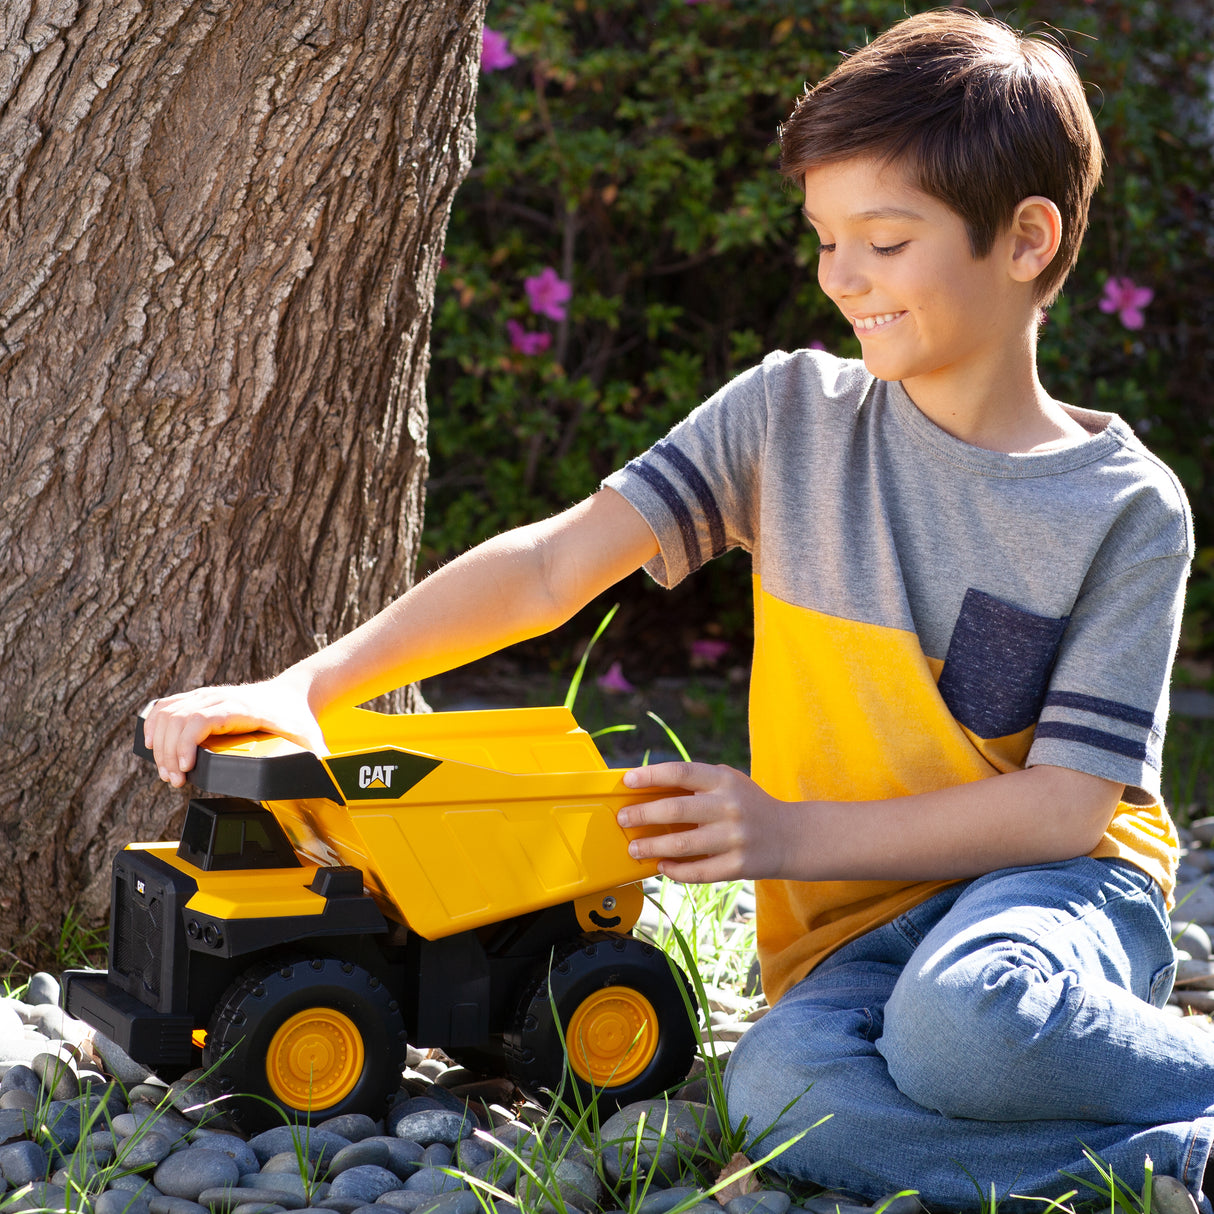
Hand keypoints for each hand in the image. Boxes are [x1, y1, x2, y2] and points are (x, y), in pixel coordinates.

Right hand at [142, 674, 324, 787]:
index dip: (185, 742)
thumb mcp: (311, 742)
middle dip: (168, 753)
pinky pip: (167, 706)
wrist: (294, 694)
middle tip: (175, 780)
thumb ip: (319, 765)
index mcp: (243, 708)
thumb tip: (326, 783)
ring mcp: (209, 697)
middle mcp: (222, 699)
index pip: (201, 718)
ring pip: (168, 712)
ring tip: (168, 772)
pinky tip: (150, 744)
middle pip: (178, 719)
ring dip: (159, 743)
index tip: (184, 768)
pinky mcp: (200, 700)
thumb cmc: (299, 719)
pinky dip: (154, 724)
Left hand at [617, 761, 785, 883]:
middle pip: (676, 810)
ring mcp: (734, 838)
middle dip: (642, 814)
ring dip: (652, 847)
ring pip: (682, 845)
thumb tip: (647, 792)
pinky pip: (697, 872)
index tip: (628, 781)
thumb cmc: (748, 805)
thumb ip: (695, 783)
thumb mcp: (728, 783)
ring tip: (634, 848)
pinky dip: (675, 870)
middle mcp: (729, 806)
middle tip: (623, 819)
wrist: (791, 836)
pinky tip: (661, 866)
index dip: (651, 775)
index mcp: (723, 780)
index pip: (681, 772)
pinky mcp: (737, 865)